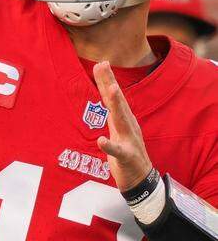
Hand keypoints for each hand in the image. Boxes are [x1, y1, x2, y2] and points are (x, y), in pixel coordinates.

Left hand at [92, 61, 152, 191]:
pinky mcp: (126, 157)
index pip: (114, 97)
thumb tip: (107, 91)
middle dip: (110, 83)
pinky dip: (110, 146)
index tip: (101, 63)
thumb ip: (111, 110)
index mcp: (124, 119)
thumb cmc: (126, 150)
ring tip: (111, 91)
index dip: (108, 80)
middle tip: (103, 65)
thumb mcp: (117, 127)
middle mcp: (128, 126)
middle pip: (117, 102)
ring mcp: (129, 140)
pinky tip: (102, 141)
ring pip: (121, 121)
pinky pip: (118, 151)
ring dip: (116, 106)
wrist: (139, 177)